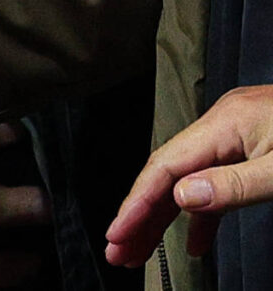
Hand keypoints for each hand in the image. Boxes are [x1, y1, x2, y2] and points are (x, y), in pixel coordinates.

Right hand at [108, 84, 272, 262]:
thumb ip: (234, 185)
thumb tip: (182, 197)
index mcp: (226, 123)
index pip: (166, 165)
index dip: (137, 202)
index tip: (117, 235)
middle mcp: (225, 124)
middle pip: (171, 172)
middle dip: (142, 213)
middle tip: (119, 252)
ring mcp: (241, 135)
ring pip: (191, 179)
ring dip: (166, 216)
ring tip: (143, 251)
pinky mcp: (257, 148)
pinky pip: (218, 181)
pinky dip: (204, 213)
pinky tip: (197, 241)